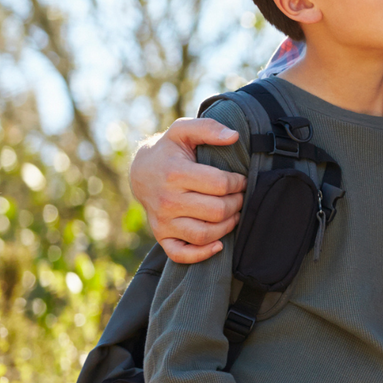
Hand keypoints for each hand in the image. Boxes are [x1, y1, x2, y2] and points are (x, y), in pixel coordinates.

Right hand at [130, 118, 246, 261]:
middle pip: (217, 211)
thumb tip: (234, 136)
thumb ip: (209, 128)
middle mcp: (167, 200)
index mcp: (174, 173)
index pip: (220, 185)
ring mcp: (162, 221)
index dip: (238, 183)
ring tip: (233, 213)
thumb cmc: (170, 151)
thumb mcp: (184, 131)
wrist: (141, 171)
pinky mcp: (161, 236)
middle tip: (240, 196)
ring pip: (204, 234)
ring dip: (227, 226)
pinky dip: (202, 254)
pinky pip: (181, 254)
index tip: (241, 179)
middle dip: (236, 203)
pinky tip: (218, 244)